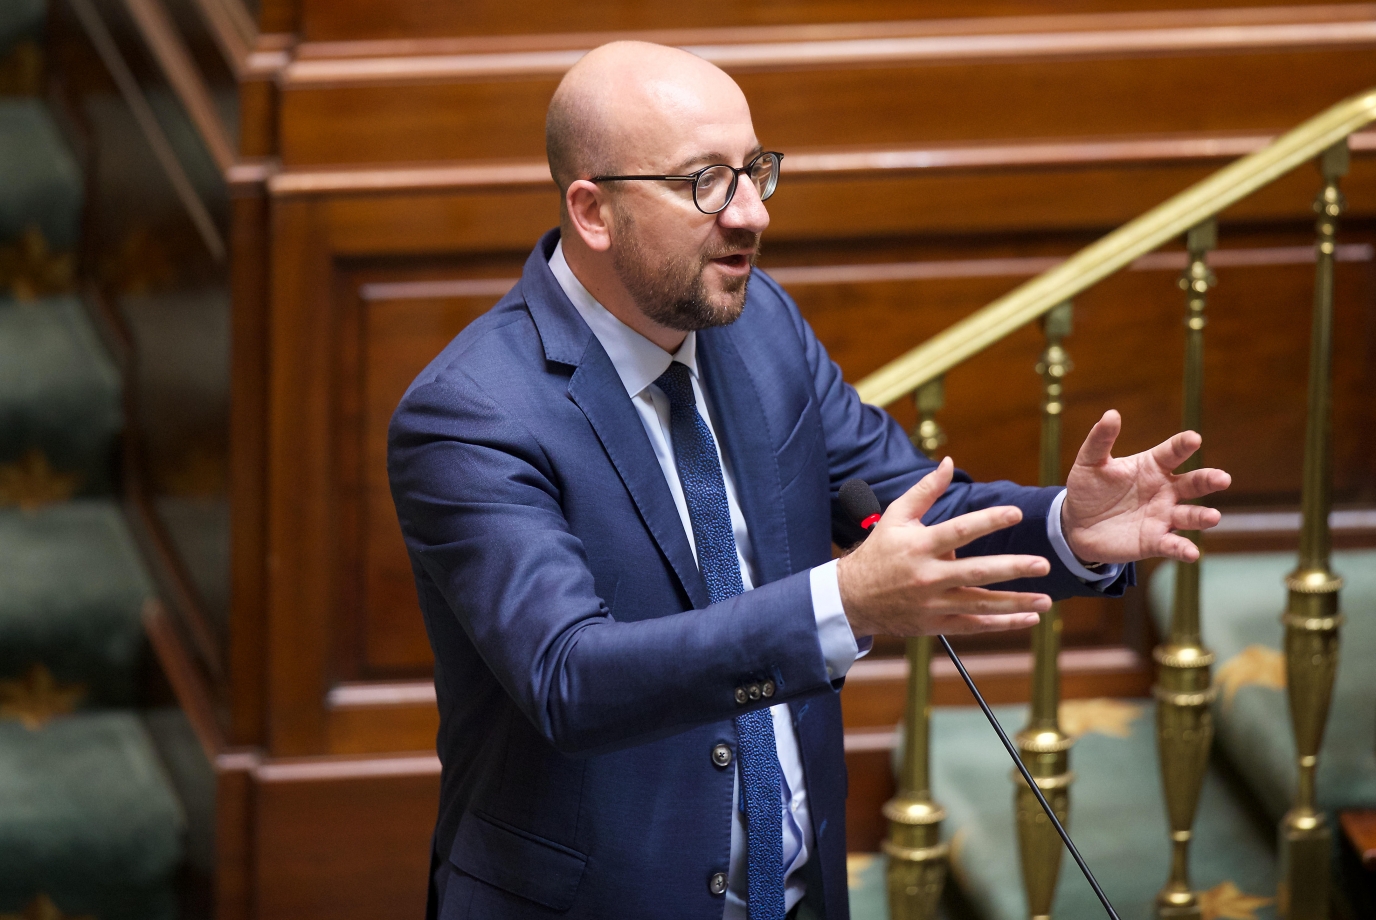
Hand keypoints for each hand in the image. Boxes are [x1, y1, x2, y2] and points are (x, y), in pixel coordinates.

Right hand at [836, 457, 1052, 636]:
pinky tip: (1026, 619)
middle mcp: (928, 576)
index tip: (1015, 512)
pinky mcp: (935, 624)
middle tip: (1043, 564)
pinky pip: (973, 626)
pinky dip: (1001, 624)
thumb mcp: (896, 516)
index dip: (988, 520)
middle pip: (976, 572)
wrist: (852, 598)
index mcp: (919, 546)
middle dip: (1012, 568)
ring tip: (1045, 601)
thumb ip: (926, 490)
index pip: (959, 530)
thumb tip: (948, 462)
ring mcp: (932, 603)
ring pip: (980, 605)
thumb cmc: (879, 552)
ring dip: (1015, 604)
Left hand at [1062, 409, 1231, 564]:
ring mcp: (1162, 516)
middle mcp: (1165, 490)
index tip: (1194, 439)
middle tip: (1222, 478)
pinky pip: (1172, 545)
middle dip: (1208, 480)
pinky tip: (1191, 553)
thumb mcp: (1090, 462)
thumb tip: (1111, 414)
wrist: (1076, 524)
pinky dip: (1183, 549)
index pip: (1172, 453)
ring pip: (1190, 515)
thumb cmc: (1088, 488)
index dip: (1183, 445)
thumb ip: (1100, 440)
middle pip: (1193, 484)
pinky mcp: (1154, 541)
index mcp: (1152, 466)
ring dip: (1202, 517)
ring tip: (1213, 516)